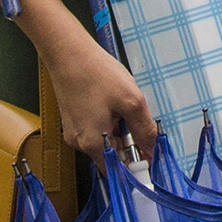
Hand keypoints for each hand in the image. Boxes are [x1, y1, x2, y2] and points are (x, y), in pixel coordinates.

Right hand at [34, 13, 157, 161]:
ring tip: (118, 101)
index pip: (120, 170)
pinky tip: (108, 98)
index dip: (137, 164)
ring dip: (118, 126)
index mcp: (94, 144)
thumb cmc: (96, 73)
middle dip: (128, 138)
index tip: (149, 156)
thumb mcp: (131, 101)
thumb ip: (144, 130)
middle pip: (113, 153)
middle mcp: (80, 143)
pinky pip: (96, 127)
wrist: (68, 51)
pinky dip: (107, 117)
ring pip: (105, 138)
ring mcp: (74, 131)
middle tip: (132, 114)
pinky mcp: (72, 119)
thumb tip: (153, 150)